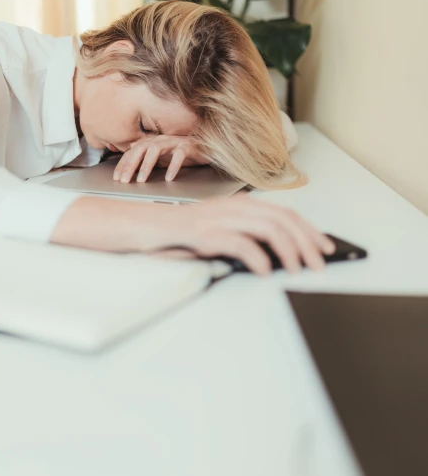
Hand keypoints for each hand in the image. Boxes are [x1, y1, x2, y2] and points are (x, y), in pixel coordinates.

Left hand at [113, 134, 206, 182]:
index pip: (133, 151)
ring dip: (146, 165)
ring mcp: (174, 142)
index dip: (123, 164)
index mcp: (152, 142)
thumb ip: (146, 158)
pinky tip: (168, 178)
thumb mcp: (161, 158)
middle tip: (124, 180)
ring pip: (156, 149)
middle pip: (140, 149)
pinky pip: (179, 155)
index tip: (117, 178)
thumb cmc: (182, 153)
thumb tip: (129, 162)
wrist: (206, 148)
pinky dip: (173, 166)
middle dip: (130, 165)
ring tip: (141, 180)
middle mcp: (161, 139)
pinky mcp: (188, 146)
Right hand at [161, 195, 334, 274]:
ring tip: (298, 270)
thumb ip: (248, 235)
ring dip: (289, 251)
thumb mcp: (222, 229)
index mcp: (243, 204)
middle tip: (319, 265)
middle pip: (283, 220)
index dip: (310, 231)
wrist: (148, 226)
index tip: (326, 248)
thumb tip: (282, 257)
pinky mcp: (205, 233)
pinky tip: (265, 271)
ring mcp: (220, 218)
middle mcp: (235, 207)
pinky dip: (258, 257)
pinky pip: (239, 243)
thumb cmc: (185, 232)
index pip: (286, 214)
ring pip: (268, 228)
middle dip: (307, 243)